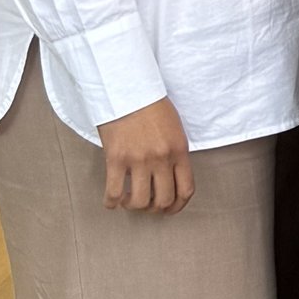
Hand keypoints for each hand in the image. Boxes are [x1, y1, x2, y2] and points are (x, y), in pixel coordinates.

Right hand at [99, 96, 193, 212]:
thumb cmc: (150, 106)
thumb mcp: (174, 128)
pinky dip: (112, 202)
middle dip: (155, 208)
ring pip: (140, 201)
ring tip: (129, 200)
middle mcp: (162, 158)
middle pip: (164, 199)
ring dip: (134, 206)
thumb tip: (171, 177)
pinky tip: (112, 201)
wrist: (126, 89)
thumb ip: (175, 153)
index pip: (186, 189)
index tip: (170, 210)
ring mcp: (139, 160)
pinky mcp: (116, 159)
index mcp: (179, 150)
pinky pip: (114, 192)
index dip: (178, 206)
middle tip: (147, 204)